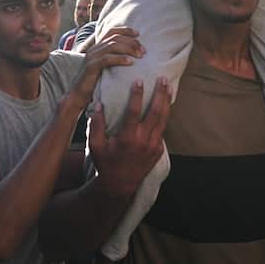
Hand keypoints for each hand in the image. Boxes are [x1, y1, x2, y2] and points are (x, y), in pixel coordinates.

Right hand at [70, 27, 143, 106]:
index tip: (139, 34)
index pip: (112, 32)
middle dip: (131, 42)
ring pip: (112, 46)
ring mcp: (91, 57)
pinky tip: (130, 62)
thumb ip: (114, 59)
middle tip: (143, 50)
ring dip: (128, 49)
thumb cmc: (95, 82)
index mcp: (98, 47)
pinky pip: (107, 59)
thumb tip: (134, 55)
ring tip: (140, 55)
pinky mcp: (90, 66)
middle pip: (115, 38)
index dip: (125, 30)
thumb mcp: (106, 68)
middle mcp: (94, 49)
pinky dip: (120, 59)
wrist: (78, 95)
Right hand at [88, 77, 170, 197]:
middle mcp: (144, 141)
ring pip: (163, 119)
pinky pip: (163, 129)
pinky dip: (165, 115)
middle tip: (162, 78)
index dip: (137, 95)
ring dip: (166, 102)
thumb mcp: (95, 145)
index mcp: (128, 138)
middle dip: (160, 94)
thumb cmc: (106, 163)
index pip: (134, 111)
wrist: (120, 185)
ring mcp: (154, 146)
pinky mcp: (158, 150)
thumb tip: (98, 104)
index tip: (139, 81)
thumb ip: (96, 124)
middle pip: (156, 112)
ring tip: (169, 87)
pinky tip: (166, 105)